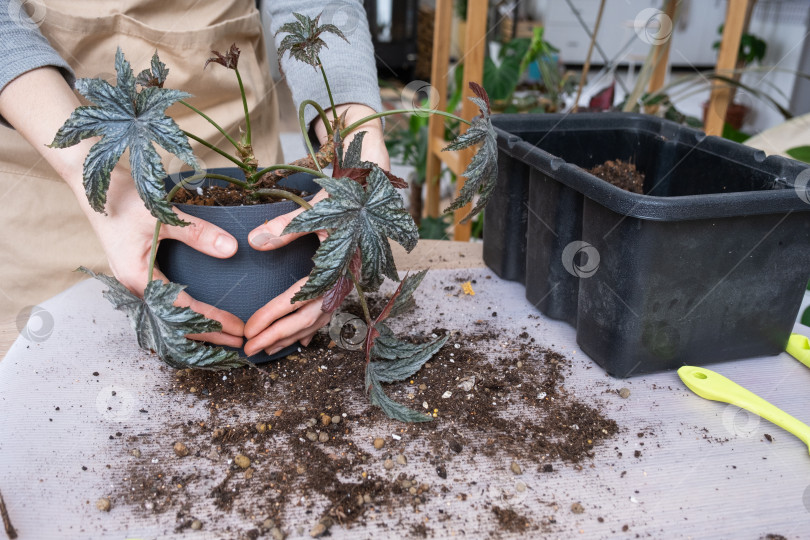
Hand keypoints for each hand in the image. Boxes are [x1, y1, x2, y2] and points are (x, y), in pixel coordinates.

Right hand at [0, 67, 244, 346]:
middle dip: (208, 334)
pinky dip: (184, 315)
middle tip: (239, 342)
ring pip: (169, 317)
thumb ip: (197, 233)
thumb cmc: (124, 198)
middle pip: (176, 322)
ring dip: (196, 329)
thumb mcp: (162, 216)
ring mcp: (135, 281)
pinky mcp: (138, 273)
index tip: (238, 329)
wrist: (92, 182)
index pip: (183, 310)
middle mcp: (134, 287)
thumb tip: (232, 250)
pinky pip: (164, 304)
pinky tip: (199, 320)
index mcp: (137, 278)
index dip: (212, 321)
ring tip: (224, 338)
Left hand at [243, 103, 389, 355]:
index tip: (249, 328)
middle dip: (278, 336)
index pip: (300, 299)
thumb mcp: (315, 208)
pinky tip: (298, 339)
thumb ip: (284, 227)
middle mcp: (346, 279)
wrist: (375, 187)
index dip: (273, 316)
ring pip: (319, 319)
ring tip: (268, 349)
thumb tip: (252, 242)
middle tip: (250, 350)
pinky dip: (310, 327)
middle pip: (309, 318)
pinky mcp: (346, 279)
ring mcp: (348, 282)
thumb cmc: (346, 195)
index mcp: (339, 265)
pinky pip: (327, 311)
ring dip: (292, 335)